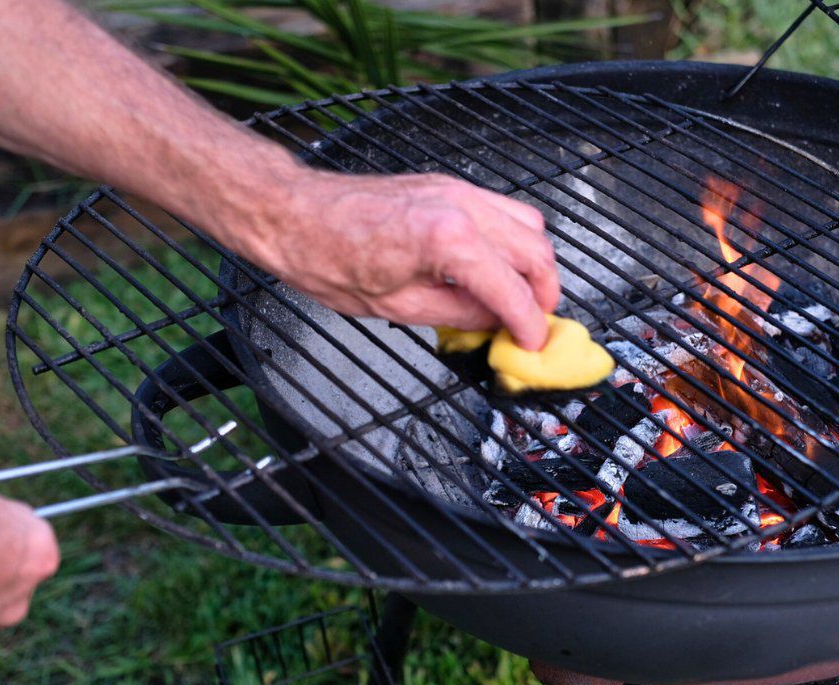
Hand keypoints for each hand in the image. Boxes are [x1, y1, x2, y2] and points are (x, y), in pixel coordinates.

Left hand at [237, 171, 560, 350]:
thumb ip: (459, 314)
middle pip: (535, 250)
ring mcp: (456, 189)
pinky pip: (502, 210)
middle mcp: (460, 205)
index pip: (512, 288)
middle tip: (534, 326)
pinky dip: (512, 240)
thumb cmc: (328, 257)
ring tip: (520, 297)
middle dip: (544, 293)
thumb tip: (495, 323)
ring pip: (528, 223)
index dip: (529, 324)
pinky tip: (496, 267)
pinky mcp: (448, 185)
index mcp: (447, 238)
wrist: (294, 214)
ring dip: (533, 262)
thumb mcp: (397, 307)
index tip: (533, 345)